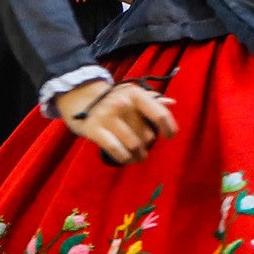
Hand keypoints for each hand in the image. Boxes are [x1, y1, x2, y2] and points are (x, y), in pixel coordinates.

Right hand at [61, 80, 178, 163]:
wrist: (81, 97)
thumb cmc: (114, 100)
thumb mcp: (133, 96)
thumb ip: (153, 101)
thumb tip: (171, 103)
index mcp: (136, 94)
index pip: (159, 114)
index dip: (169, 128)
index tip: (170, 136)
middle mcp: (123, 103)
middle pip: (146, 136)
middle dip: (147, 146)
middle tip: (142, 148)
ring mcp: (108, 116)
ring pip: (133, 145)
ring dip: (138, 156)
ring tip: (137, 157)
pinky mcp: (95, 129)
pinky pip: (116, 150)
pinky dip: (123, 158)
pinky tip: (126, 159)